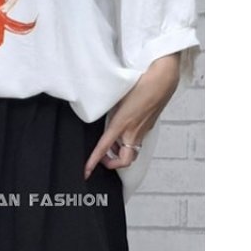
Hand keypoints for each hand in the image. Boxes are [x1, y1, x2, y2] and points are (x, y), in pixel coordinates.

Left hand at [84, 54, 180, 178]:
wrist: (163, 80)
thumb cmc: (141, 85)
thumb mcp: (118, 100)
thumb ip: (111, 113)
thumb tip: (106, 122)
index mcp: (122, 124)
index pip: (103, 148)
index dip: (94, 162)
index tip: (87, 170)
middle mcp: (133, 132)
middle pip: (124, 161)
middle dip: (112, 163)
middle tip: (103, 157)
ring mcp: (142, 131)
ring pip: (131, 152)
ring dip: (120, 153)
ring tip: (113, 143)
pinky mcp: (148, 127)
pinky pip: (136, 141)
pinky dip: (128, 141)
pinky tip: (125, 131)